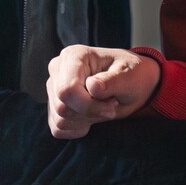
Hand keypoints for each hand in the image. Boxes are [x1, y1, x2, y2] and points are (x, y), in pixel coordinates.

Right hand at [46, 45, 160, 138]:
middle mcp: (58, 69)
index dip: (89, 106)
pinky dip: (78, 128)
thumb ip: (112, 81)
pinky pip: (59, 129)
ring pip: (60, 120)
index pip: (67, 90)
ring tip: (102, 107)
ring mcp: (53, 88)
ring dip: (86, 120)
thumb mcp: (130, 76)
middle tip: (110, 105)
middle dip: (90, 113)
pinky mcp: (53, 106)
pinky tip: (91, 116)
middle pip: (62, 107)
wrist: (131, 85)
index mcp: (74, 55)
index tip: (112, 106)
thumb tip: (92, 86)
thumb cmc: (132, 75)